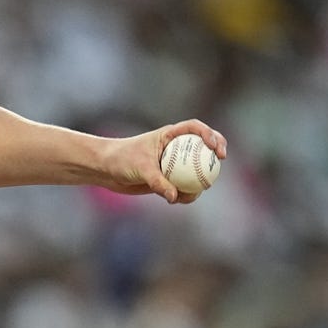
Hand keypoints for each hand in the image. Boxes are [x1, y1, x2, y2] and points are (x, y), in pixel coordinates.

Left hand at [102, 120, 227, 203]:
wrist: (106, 170)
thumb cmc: (121, 160)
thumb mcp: (140, 168)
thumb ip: (158, 182)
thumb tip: (175, 196)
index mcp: (169, 135)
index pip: (194, 128)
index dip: (209, 134)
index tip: (214, 147)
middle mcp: (174, 147)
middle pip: (203, 145)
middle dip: (217, 150)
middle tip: (220, 161)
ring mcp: (173, 163)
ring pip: (196, 169)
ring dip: (202, 178)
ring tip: (198, 190)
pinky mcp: (168, 178)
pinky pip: (184, 186)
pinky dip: (186, 193)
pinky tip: (180, 200)